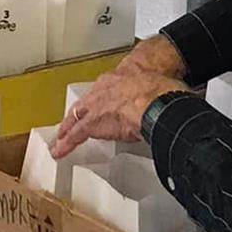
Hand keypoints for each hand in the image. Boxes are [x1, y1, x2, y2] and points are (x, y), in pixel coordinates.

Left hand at [53, 34, 188, 157]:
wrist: (155, 101)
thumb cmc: (163, 93)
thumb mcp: (159, 87)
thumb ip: (158, 96)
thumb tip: (171, 103)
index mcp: (121, 79)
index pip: (104, 92)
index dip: (98, 102)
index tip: (97, 108)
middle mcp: (104, 89)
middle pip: (84, 104)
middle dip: (75, 116)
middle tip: (67, 126)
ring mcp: (96, 106)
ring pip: (76, 118)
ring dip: (68, 130)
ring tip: (61, 141)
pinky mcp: (93, 125)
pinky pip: (75, 135)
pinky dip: (67, 144)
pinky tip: (60, 151)